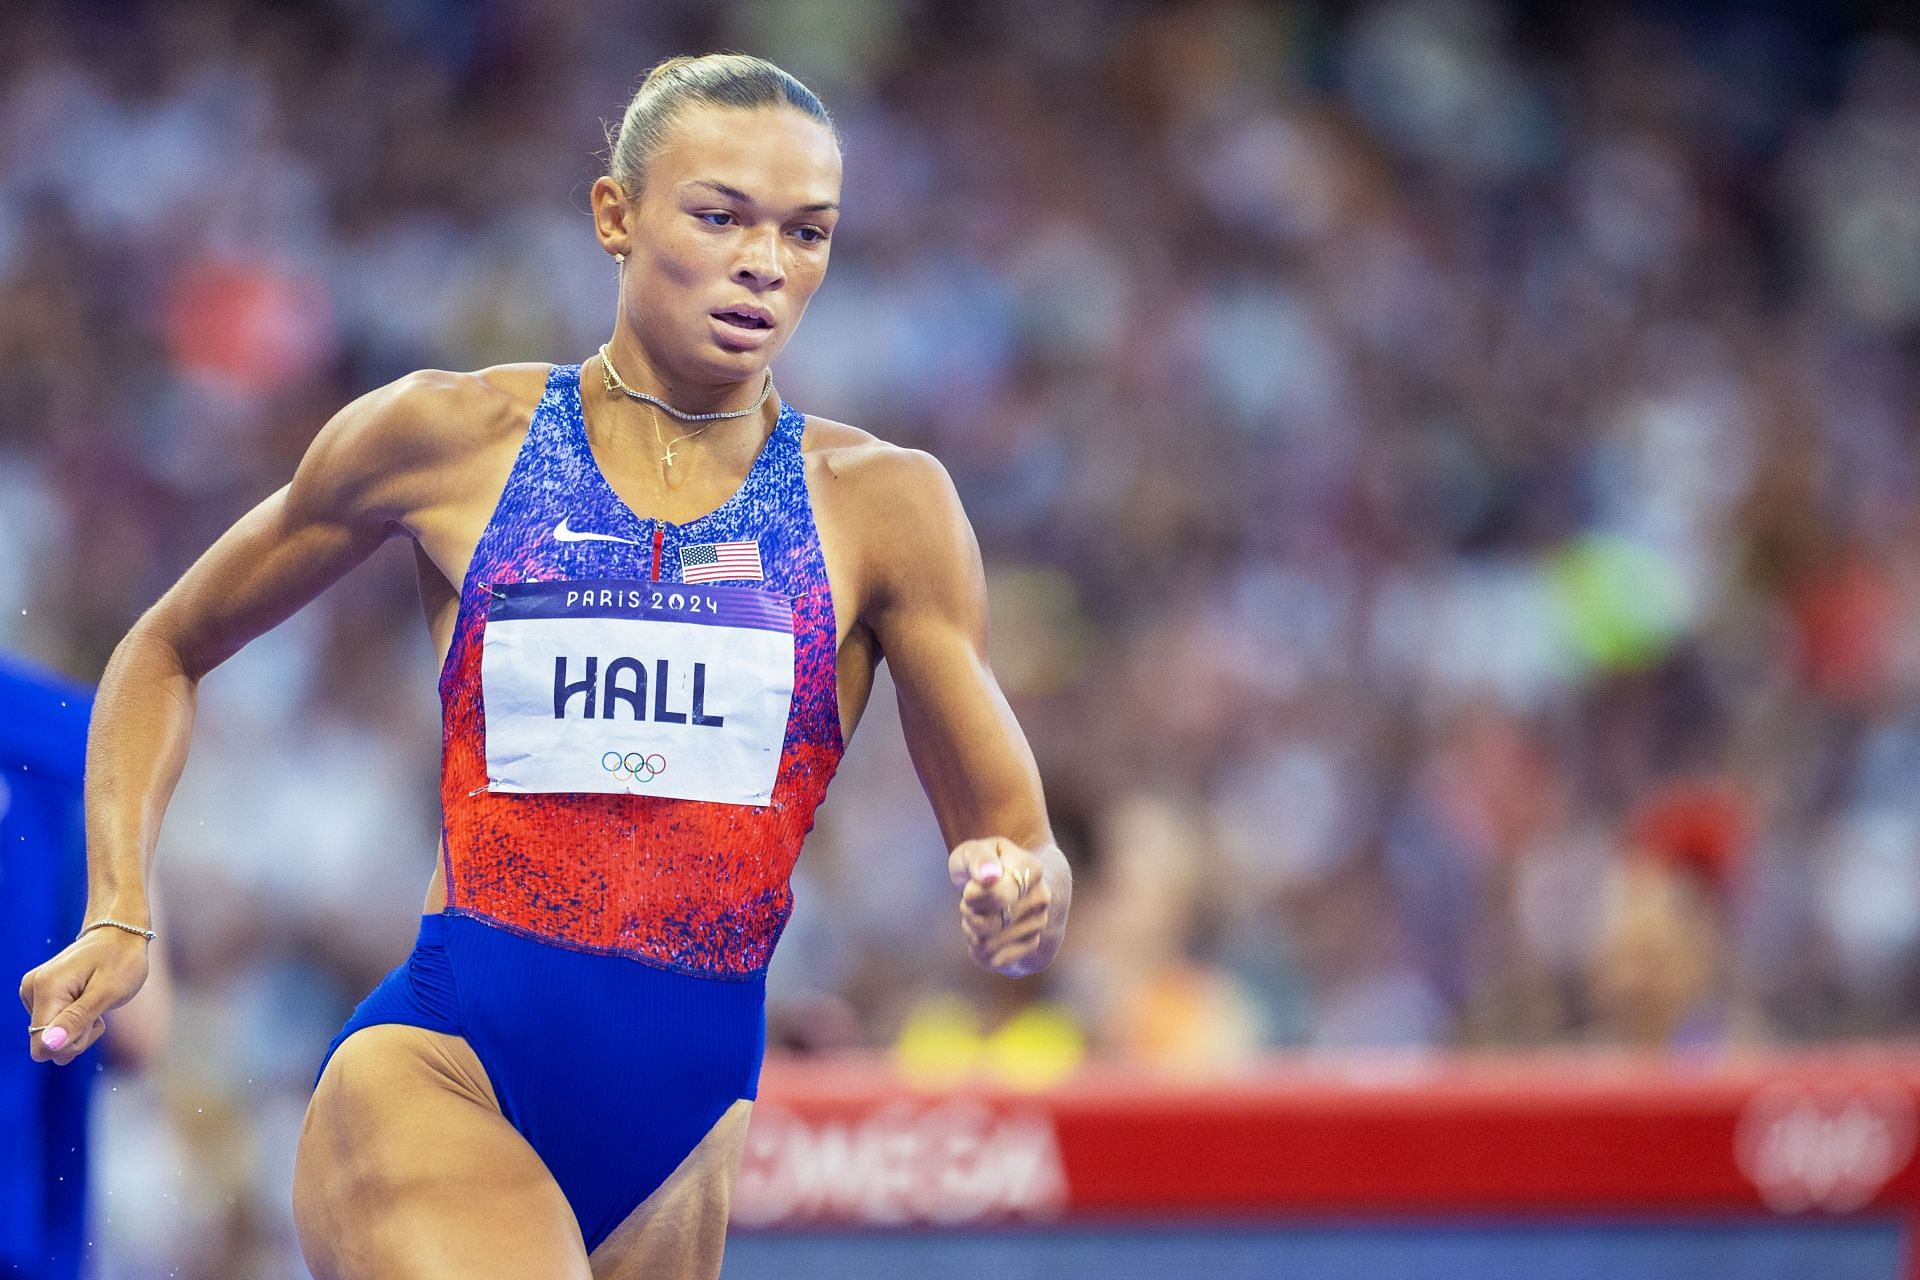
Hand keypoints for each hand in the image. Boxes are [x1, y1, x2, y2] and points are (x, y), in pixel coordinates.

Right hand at [19, 927, 149, 1065]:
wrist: (119, 933)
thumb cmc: (121, 959)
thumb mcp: (108, 992)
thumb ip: (77, 1019)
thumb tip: (48, 1044)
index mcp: (46, 989)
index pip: (42, 1045)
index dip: (71, 1044)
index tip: (94, 1022)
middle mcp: (31, 990)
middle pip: (46, 1044)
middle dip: (77, 1036)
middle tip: (99, 1011)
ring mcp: (34, 992)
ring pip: (52, 1037)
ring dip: (79, 1028)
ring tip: (96, 1002)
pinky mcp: (40, 996)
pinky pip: (54, 1026)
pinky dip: (75, 1020)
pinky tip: (88, 1001)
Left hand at [950, 836, 1054, 975]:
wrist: (1002, 882)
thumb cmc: (982, 866)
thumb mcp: (972, 852)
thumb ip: (979, 859)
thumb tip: (989, 875)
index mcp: (1031, 868)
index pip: (1000, 895)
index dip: (973, 897)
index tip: (969, 889)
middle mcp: (1041, 897)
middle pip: (988, 924)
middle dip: (969, 914)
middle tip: (970, 900)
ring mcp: (1039, 922)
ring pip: (988, 943)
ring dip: (972, 931)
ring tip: (978, 914)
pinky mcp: (1032, 945)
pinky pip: (994, 959)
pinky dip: (979, 950)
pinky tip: (983, 933)